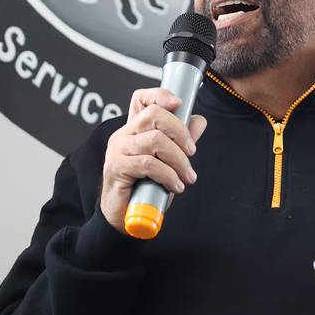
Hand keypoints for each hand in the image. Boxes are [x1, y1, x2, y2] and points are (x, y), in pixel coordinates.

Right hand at [99, 88, 207, 232]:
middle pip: (153, 115)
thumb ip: (182, 141)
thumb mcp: (169, 162)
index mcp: (135, 129)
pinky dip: (168, 174)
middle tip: (191, 152)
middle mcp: (123, 135)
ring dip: (178, 160)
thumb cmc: (146, 188)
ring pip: (154, 140)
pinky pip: (148, 164)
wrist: (125, 219)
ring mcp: (118, 150)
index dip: (160, 95)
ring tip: (186, 176)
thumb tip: (199, 121)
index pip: (141, 98)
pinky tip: (175, 186)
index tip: (179, 103)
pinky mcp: (116, 168)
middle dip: (180, 132)